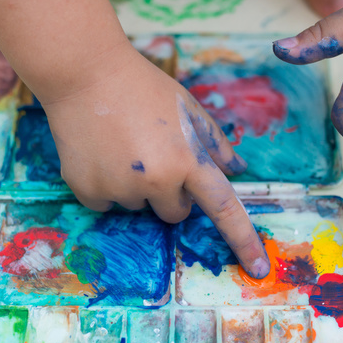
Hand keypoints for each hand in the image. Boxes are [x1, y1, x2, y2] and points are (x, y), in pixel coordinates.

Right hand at [41, 46, 270, 277]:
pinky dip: (104, 185)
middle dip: (169, 192)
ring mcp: (119, 187)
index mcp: (188, 160)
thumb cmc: (142, 87)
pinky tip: (98, 153)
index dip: (243, 240)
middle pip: (174, 212)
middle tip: (151, 154)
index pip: (224, 208)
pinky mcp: (87, 190)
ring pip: (137, 206)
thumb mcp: (187, 108)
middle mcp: (156, 180)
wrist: (84, 73)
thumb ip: (214, 142)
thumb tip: (236, 169)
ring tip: (120, 145)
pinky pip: (105, 204)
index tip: (259, 269)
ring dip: (133, 185)